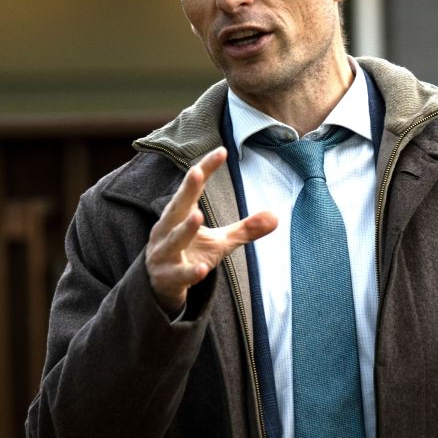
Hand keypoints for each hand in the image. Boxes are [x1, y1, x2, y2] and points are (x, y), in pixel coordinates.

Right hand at [146, 147, 277, 314]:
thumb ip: (245, 229)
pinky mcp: (167, 277)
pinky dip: (189, 272)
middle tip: (197, 172)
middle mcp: (167, 229)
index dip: (206, 169)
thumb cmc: (190, 254)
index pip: (193, 189)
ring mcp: (164, 253)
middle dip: (187, 189)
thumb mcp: (220, 242)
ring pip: (174, 239)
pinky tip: (202, 270)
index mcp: (179, 214)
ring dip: (184, 228)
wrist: (161, 286)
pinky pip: (178, 274)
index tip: (221, 151)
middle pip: (177, 206)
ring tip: (198, 216)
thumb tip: (276, 217)